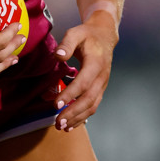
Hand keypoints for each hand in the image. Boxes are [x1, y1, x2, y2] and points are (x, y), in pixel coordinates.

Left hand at [53, 11, 117, 130]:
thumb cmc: (87, 35)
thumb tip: (57, 56)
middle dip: (73, 112)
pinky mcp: (100, 88)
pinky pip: (93, 105)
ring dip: (78, 118)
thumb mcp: (75, 33)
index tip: (55, 104)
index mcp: (96, 63)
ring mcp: (102, 84)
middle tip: (58, 122)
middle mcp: (102, 77)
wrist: (104, 35)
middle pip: (88, 99)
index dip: (70, 94)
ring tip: (62, 127)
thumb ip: (66, 44)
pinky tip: (71, 124)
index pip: (83, 83)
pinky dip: (83, 116)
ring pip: (92, 106)